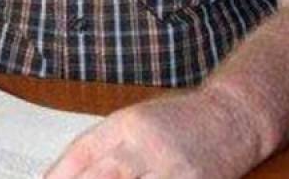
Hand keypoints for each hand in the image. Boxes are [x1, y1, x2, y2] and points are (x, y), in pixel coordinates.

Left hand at [44, 90, 253, 178]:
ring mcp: (168, 167)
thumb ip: (103, 149)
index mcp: (123, 124)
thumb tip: (62, 177)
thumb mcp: (134, 124)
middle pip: (100, 177)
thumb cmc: (178, 122)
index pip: (80, 154)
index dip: (58, 177)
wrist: (231, 116)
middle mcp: (142, 144)